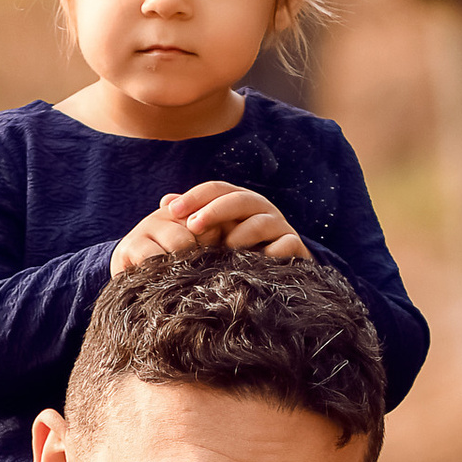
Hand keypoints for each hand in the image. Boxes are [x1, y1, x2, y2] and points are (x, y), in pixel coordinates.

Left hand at [109, 182, 308, 275]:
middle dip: (214, 210)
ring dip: (240, 234)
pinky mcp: (296, 248)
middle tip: (193, 226)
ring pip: (261, 221)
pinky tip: (255, 265)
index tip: (172, 211)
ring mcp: (280, 227)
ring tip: (225, 249)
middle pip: (238, 199)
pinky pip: (285, 245)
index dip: (194, 197)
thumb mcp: (217, 233)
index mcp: (240, 201)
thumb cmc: (240, 251)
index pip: (217, 189)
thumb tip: (165, 201)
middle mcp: (261, 209)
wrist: (281, 272)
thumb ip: (194, 218)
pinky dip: (270, 254)